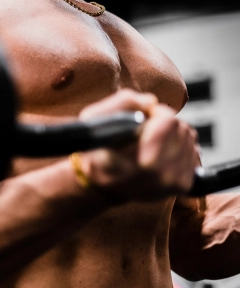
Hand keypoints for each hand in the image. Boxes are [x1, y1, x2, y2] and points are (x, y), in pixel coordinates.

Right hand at [77, 89, 199, 198]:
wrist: (102, 185)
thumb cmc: (97, 151)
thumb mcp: (94, 119)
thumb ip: (123, 103)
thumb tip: (151, 102)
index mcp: (143, 164)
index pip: (168, 123)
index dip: (157, 113)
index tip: (145, 116)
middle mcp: (162, 177)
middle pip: (180, 127)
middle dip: (164, 122)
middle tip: (146, 130)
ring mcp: (175, 183)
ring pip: (189, 137)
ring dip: (172, 133)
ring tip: (151, 141)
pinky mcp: (184, 185)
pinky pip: (194, 151)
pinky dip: (179, 146)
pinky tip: (161, 152)